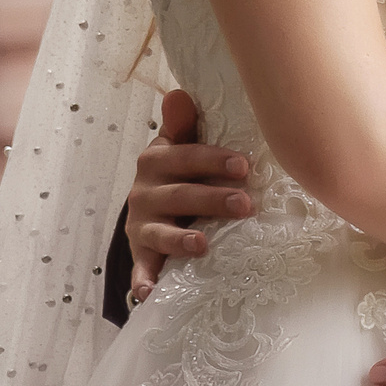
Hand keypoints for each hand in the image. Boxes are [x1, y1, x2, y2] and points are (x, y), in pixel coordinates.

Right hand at [124, 88, 254, 304]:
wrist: (151, 210)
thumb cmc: (179, 173)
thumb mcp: (178, 146)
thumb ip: (183, 124)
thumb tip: (179, 93)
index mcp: (156, 161)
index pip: (185, 157)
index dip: (213, 160)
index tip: (244, 165)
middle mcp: (144, 193)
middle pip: (179, 195)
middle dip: (212, 199)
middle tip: (245, 204)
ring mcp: (141, 226)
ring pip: (160, 232)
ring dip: (180, 239)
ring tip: (202, 244)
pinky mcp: (140, 254)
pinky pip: (141, 269)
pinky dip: (144, 280)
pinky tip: (151, 292)